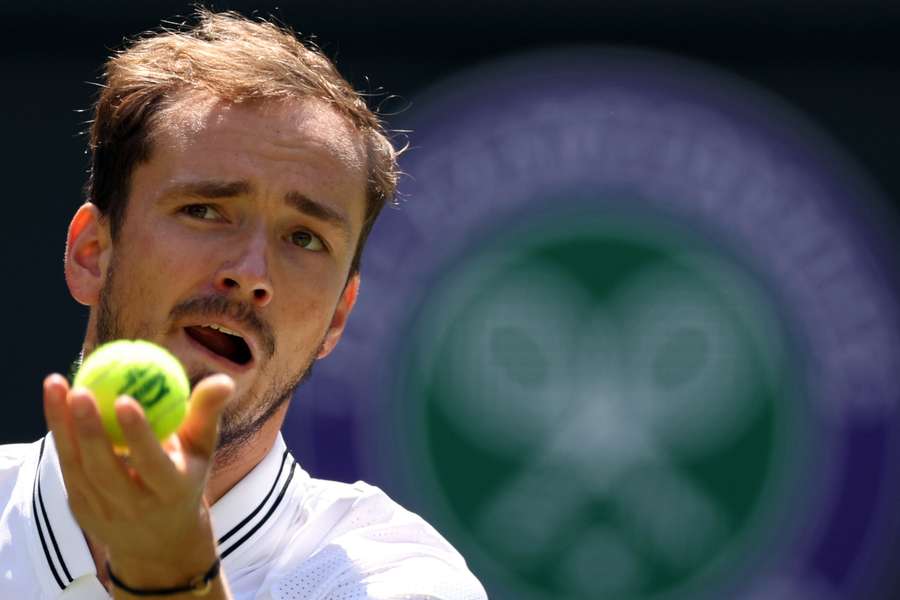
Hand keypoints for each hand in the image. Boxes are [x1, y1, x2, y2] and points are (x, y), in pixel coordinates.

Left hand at [43, 371, 234, 592]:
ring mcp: (104, 513)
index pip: (151, 463)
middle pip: (105, 469)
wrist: (161, 541)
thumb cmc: (186, 477)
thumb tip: (223, 380)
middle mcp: (136, 508)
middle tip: (81, 389)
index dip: (137, 434)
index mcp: (172, 491)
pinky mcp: (81, 512)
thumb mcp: (202, 450)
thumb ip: (207, 414)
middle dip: (90, 429)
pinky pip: (68, 470)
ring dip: (62, 426)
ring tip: (55, 384)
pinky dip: (60, 436)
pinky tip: (55, 404)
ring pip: (77, 468)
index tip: (124, 399)